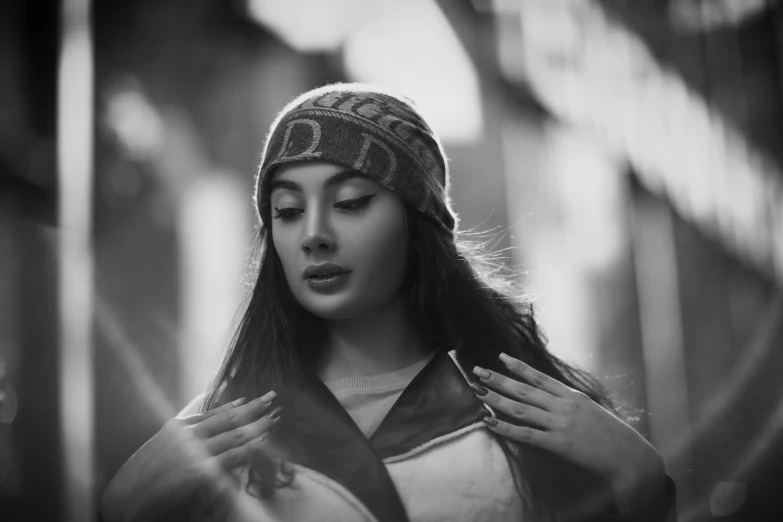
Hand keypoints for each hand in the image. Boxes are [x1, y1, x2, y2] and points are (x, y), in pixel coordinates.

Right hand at [101, 393, 280, 521]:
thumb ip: (182, 431)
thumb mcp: (160, 444)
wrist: (125, 498)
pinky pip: (231, 457)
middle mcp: (188, 434)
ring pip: (235, 434)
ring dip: (258, 425)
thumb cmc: (141, 474)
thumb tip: (205, 418)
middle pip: (228, 418)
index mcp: (177, 426)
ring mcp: (195, 452)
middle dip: (253, 408)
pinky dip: (250, 447)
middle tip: (272, 397)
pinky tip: (263, 442)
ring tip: (275, 417)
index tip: (252, 399)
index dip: (236, 406)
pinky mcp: (200, 471)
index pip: (213, 412)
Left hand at [472, 353, 667, 519]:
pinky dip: (505, 428)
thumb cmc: (614, 437)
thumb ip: (573, 404)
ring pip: (521, 409)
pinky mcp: (558, 445)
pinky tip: (489, 422)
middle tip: (478, 370)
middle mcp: (564, 406)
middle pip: (525, 390)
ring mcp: (560, 424)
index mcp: (573, 397)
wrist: (631, 459)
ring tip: (478, 391)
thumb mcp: (594, 412)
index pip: (540, 378)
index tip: (501, 357)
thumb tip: (555, 398)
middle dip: (499, 379)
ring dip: (497, 399)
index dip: (519, 367)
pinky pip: (526, 435)